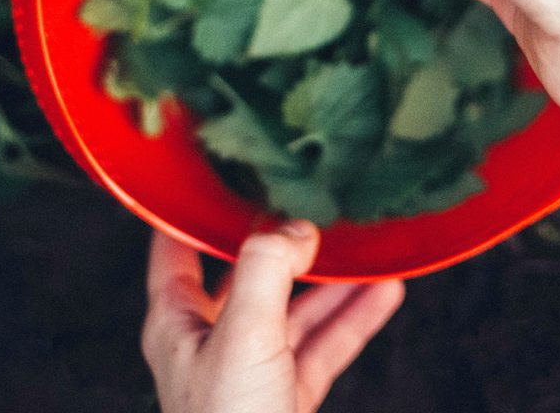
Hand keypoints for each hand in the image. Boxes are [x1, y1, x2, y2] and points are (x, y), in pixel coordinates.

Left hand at [141, 222, 404, 412]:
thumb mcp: (243, 336)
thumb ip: (267, 270)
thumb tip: (295, 228)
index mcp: (177, 323)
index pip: (176, 246)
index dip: (196, 207)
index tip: (226, 169)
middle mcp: (210, 342)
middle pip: (249, 273)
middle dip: (283, 240)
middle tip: (313, 202)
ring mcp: (251, 370)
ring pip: (295, 309)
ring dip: (332, 279)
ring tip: (365, 244)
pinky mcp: (286, 397)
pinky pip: (324, 346)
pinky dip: (353, 319)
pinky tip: (384, 292)